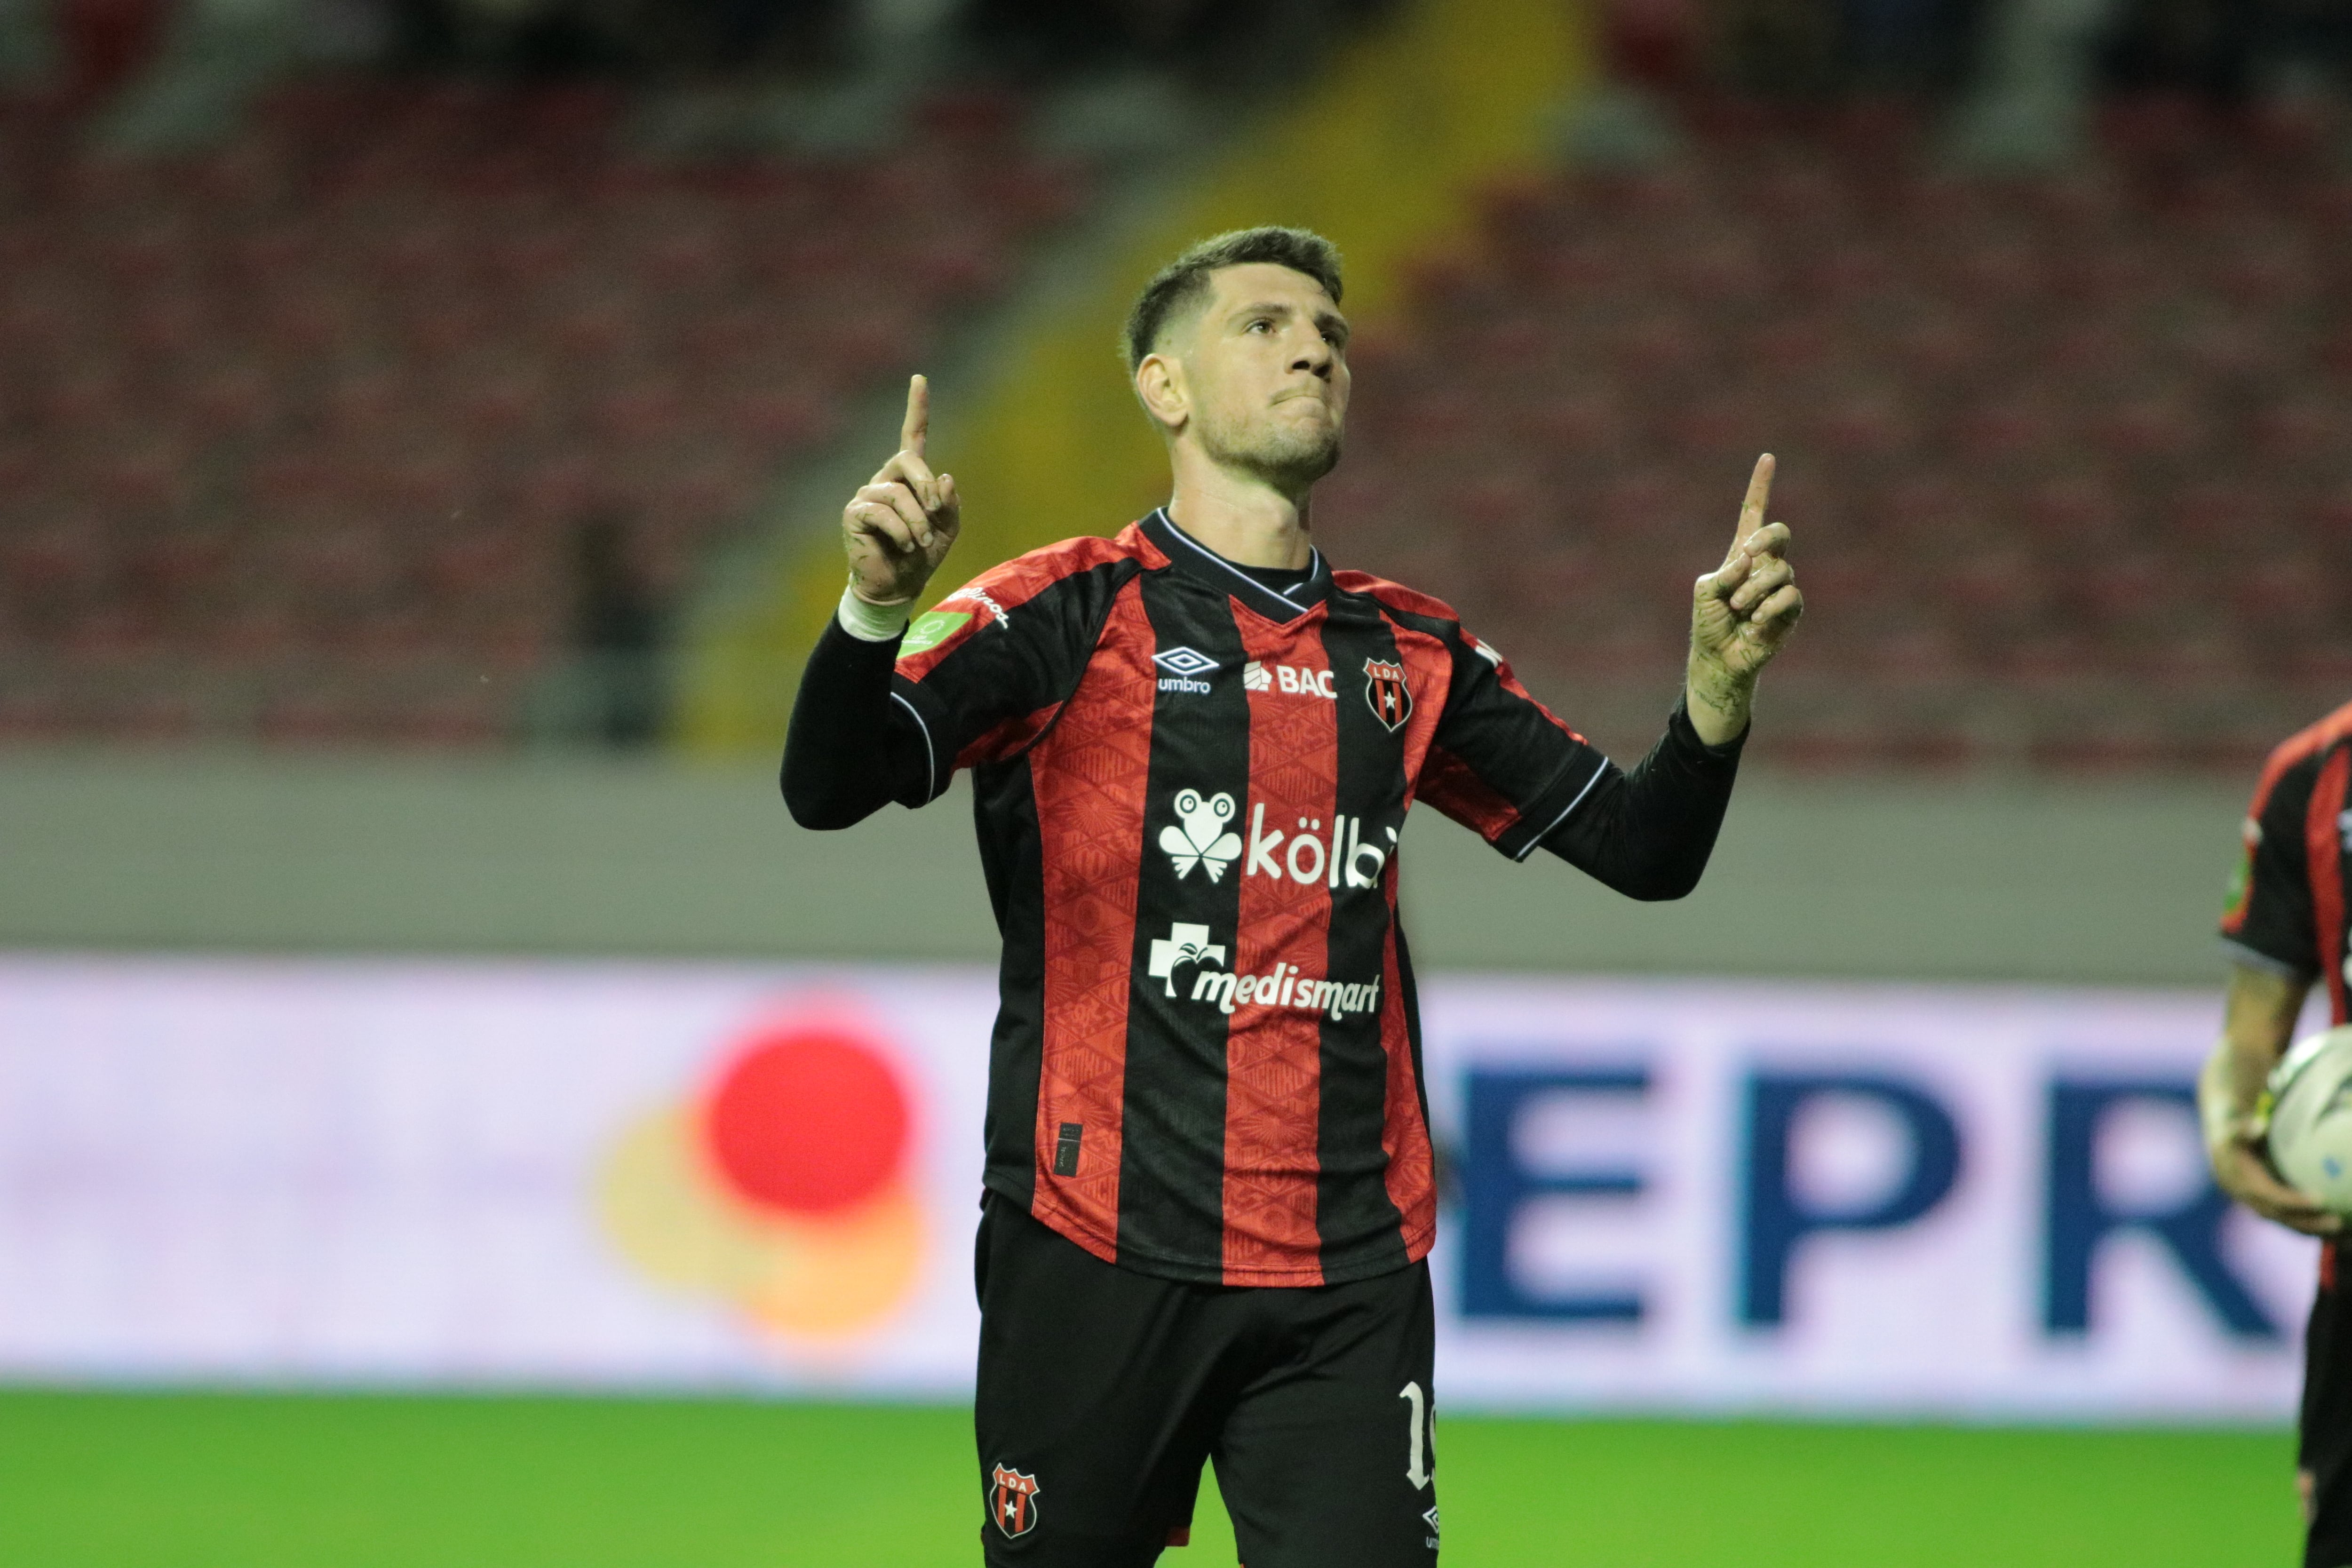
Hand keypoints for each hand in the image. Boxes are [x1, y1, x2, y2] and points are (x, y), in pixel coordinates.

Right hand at [843, 374, 960, 605]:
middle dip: (927, 487)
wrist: (898, 586)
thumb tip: (944, 477)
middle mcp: (885, 480)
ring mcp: (867, 495)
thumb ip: (948, 503)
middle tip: (934, 513)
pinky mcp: (854, 514)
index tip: (919, 378)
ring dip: (917, 522)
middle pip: (907, 459)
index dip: (916, 408)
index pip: (912, 436)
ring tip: (919, 543)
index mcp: (909, 478)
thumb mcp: (947, 528)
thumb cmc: (922, 555)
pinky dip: (901, 532)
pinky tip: (904, 546)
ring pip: (898, 494)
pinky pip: (883, 512)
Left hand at [1686, 453, 1801, 743]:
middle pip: (1780, 533)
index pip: (1753, 514)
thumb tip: (1751, 562)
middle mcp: (1765, 565)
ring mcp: (1780, 586)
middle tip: (1748, 553)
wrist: (1719, 658)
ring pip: (1781, 570)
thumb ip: (1725, 572)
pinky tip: (1756, 620)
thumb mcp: (1705, 592)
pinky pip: (1790, 595)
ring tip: (1740, 608)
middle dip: (1766, 538)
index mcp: (1741, 554)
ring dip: (1755, 589)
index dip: (1761, 486)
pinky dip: (1770, 606)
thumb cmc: (1709, 623)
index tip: (1768, 457)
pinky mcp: (1791, 610)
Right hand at [2211, 1136, 2340, 1236]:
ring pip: (2287, 1224)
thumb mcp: (2235, 1131)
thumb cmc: (2235, 1138)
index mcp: (2243, 1184)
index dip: (2294, 1201)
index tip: (2321, 1199)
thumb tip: (2258, 1125)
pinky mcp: (2267, 1211)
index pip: (2272, 1196)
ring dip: (2314, 1230)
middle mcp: (2250, 1201)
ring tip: (2343, 1231)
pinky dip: (2309, 1228)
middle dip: (2309, 1222)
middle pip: (2282, 1217)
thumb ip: (2245, 1128)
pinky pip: (2290, 1222)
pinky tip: (2334, 1230)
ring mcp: (2258, 1208)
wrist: (2221, 1156)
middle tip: (2338, 1222)